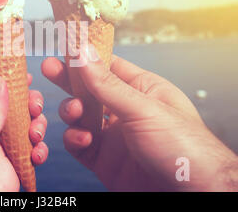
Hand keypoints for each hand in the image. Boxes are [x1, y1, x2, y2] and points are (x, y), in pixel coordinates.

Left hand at [0, 74, 47, 191]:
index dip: (3, 81)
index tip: (22, 74)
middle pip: (9, 108)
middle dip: (25, 105)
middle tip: (35, 106)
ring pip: (23, 128)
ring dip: (35, 127)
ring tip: (36, 134)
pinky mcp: (11, 168)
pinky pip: (29, 152)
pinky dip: (38, 151)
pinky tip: (37, 155)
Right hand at [42, 50, 237, 190]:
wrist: (192, 197)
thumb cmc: (184, 148)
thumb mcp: (143, 108)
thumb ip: (107, 83)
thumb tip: (83, 52)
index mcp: (141, 90)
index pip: (108, 65)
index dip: (85, 55)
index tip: (65, 45)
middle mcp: (125, 110)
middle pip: (89, 89)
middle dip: (68, 80)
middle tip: (49, 68)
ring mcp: (113, 135)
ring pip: (80, 116)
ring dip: (71, 112)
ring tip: (75, 112)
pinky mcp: (104, 159)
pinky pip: (79, 144)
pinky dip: (75, 139)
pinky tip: (83, 139)